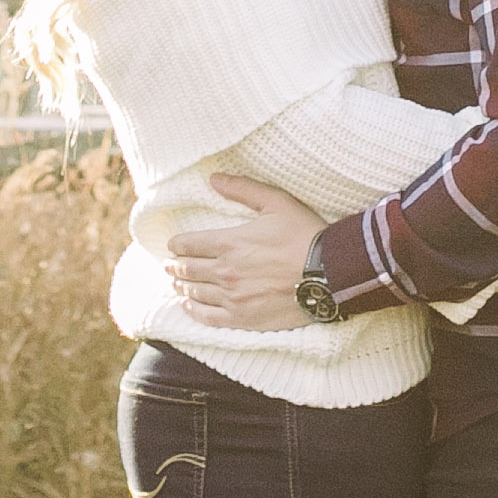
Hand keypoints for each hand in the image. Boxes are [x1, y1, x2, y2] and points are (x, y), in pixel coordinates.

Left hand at [167, 172, 331, 327]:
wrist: (329, 273)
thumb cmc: (304, 235)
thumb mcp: (276, 202)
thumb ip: (243, 189)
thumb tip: (214, 179)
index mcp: (229, 242)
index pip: (190, 244)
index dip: (178, 245)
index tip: (173, 246)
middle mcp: (225, 271)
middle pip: (189, 270)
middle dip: (176, 266)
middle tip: (169, 266)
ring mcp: (233, 297)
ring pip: (196, 293)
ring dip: (182, 287)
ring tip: (176, 284)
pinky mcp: (243, 318)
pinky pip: (209, 317)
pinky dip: (194, 311)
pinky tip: (188, 306)